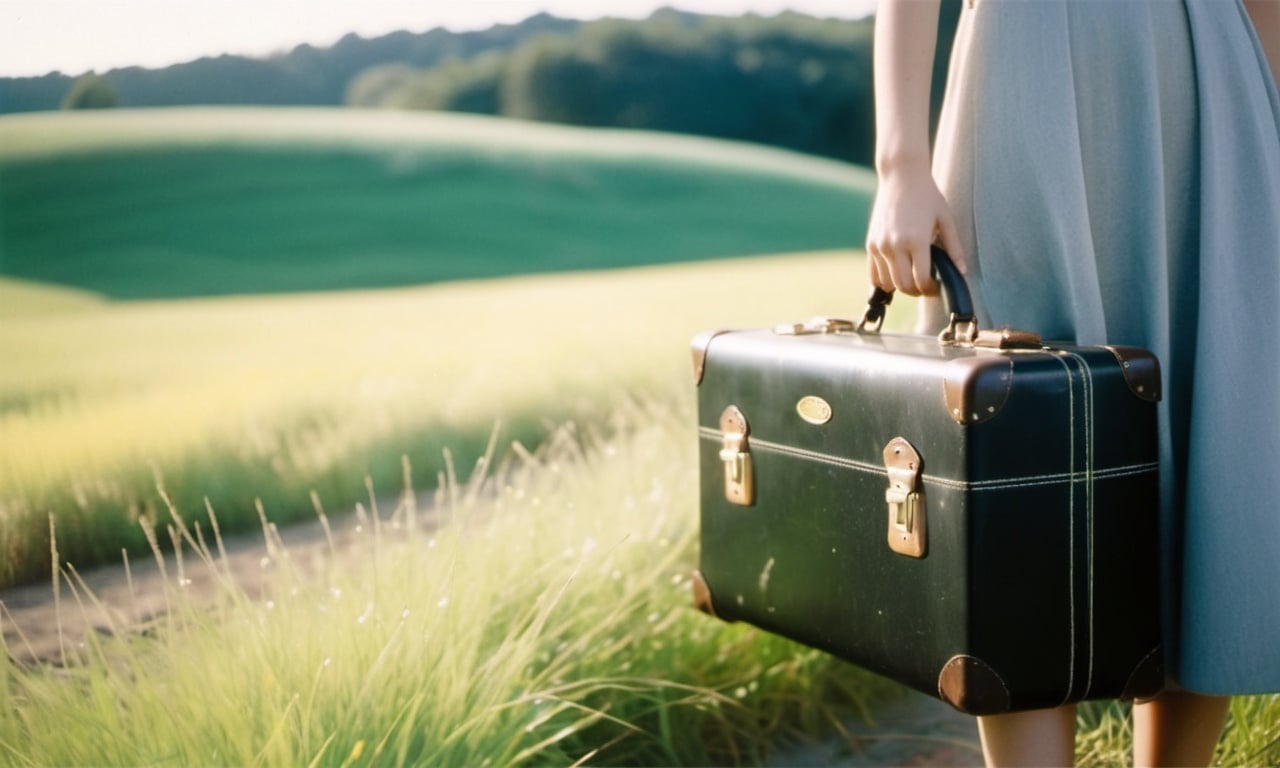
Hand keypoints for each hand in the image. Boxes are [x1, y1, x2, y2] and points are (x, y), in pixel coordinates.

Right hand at [865, 161, 965, 295]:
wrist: (901, 176)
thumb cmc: (927, 195)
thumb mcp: (945, 219)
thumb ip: (954, 247)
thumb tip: (963, 271)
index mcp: (916, 240)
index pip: (921, 280)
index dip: (930, 290)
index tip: (936, 287)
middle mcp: (895, 245)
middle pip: (904, 285)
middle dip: (917, 292)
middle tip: (926, 287)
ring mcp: (880, 245)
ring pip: (887, 283)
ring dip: (900, 287)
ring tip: (911, 279)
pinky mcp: (870, 244)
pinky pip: (873, 274)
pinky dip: (884, 281)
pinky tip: (896, 274)